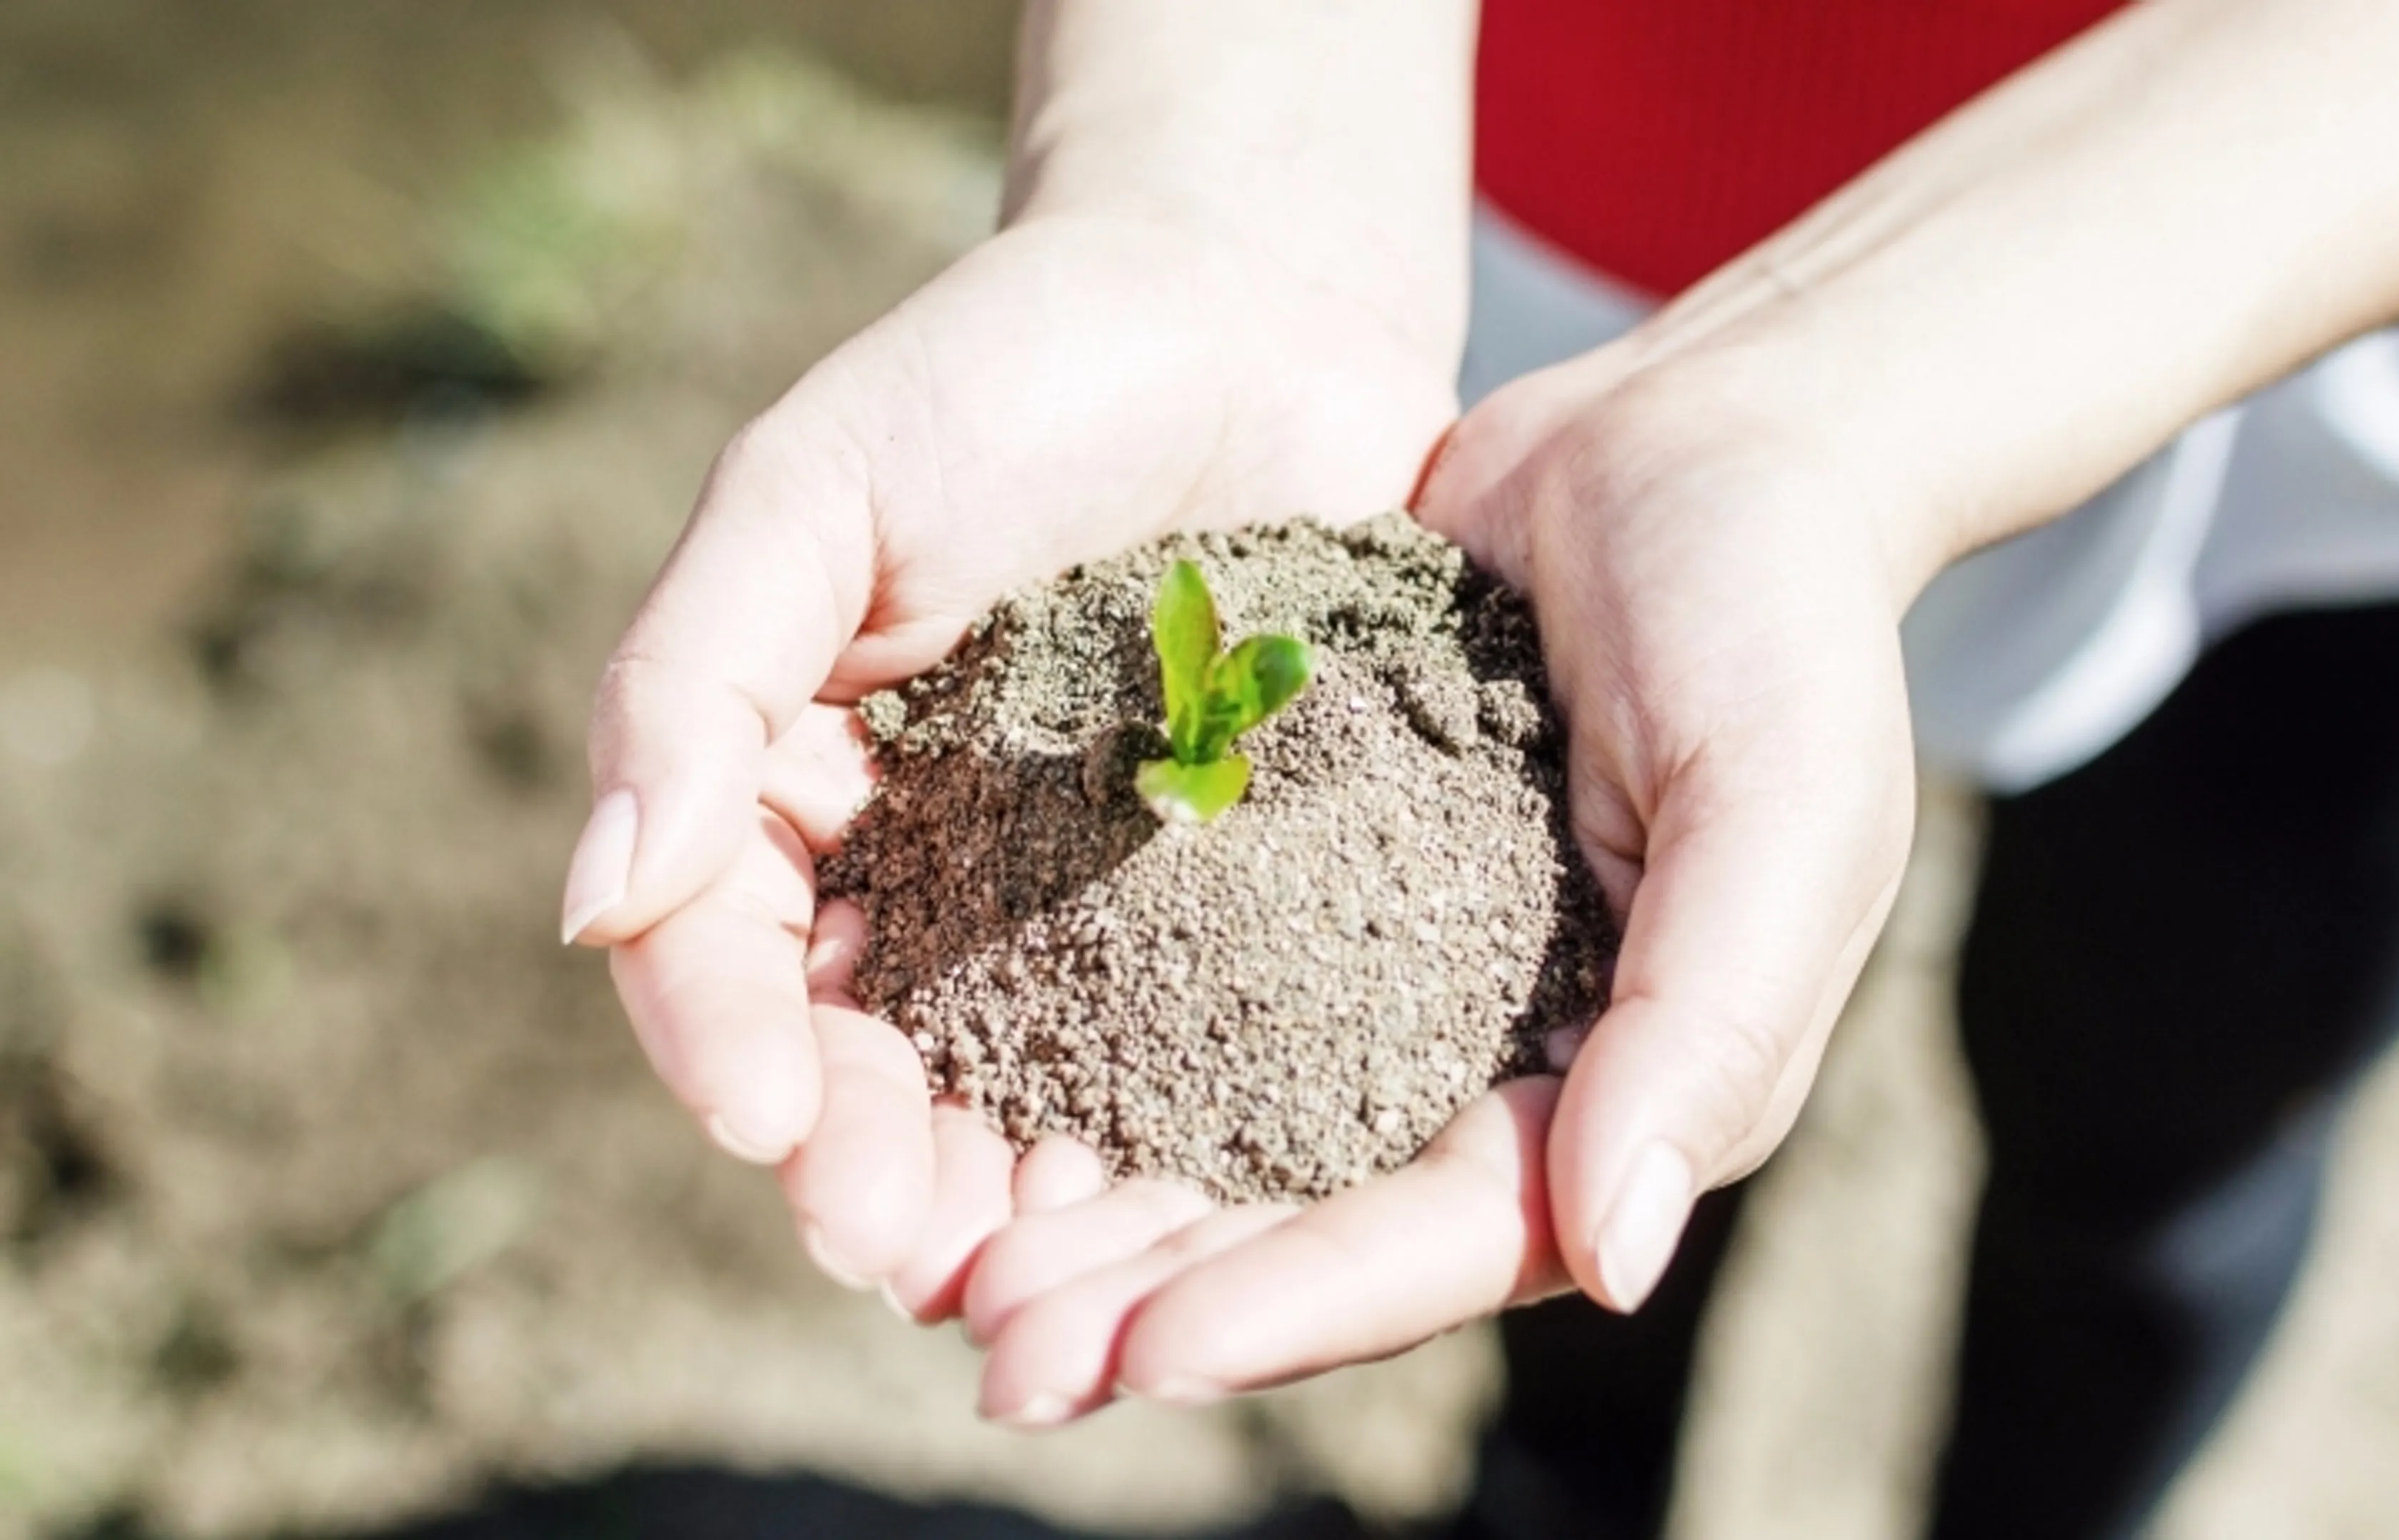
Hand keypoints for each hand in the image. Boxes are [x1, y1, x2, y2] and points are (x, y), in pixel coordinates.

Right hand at [562, 212, 1454, 1310]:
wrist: (1253, 311)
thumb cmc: (1008, 370)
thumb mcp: (816, 485)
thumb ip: (691, 679)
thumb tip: (591, 906)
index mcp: (795, 784)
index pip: (724, 950)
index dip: (731, 1048)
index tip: (776, 1124)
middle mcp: (928, 870)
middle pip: (870, 1060)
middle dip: (876, 1169)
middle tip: (912, 1256)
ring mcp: (1082, 901)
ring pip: (1024, 1086)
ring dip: (1017, 1199)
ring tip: (1047, 1284)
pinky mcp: (1236, 900)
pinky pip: (1200, 1042)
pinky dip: (1180, 1135)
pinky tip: (1196, 1206)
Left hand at [953, 342, 1924, 1420]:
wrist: (1697, 442)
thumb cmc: (1776, 617)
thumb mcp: (1783, 804)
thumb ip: (1709, 1024)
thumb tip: (1615, 1261)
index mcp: (1635, 1086)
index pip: (1455, 1233)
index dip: (1304, 1304)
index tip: (1142, 1359)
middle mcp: (1504, 1064)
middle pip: (1315, 1222)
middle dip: (1158, 1301)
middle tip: (992, 1361)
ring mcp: (1400, 975)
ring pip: (1227, 1130)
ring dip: (1094, 1206)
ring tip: (933, 1261)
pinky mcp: (1315, 879)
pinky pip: (1187, 987)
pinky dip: (1082, 1043)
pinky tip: (952, 1068)